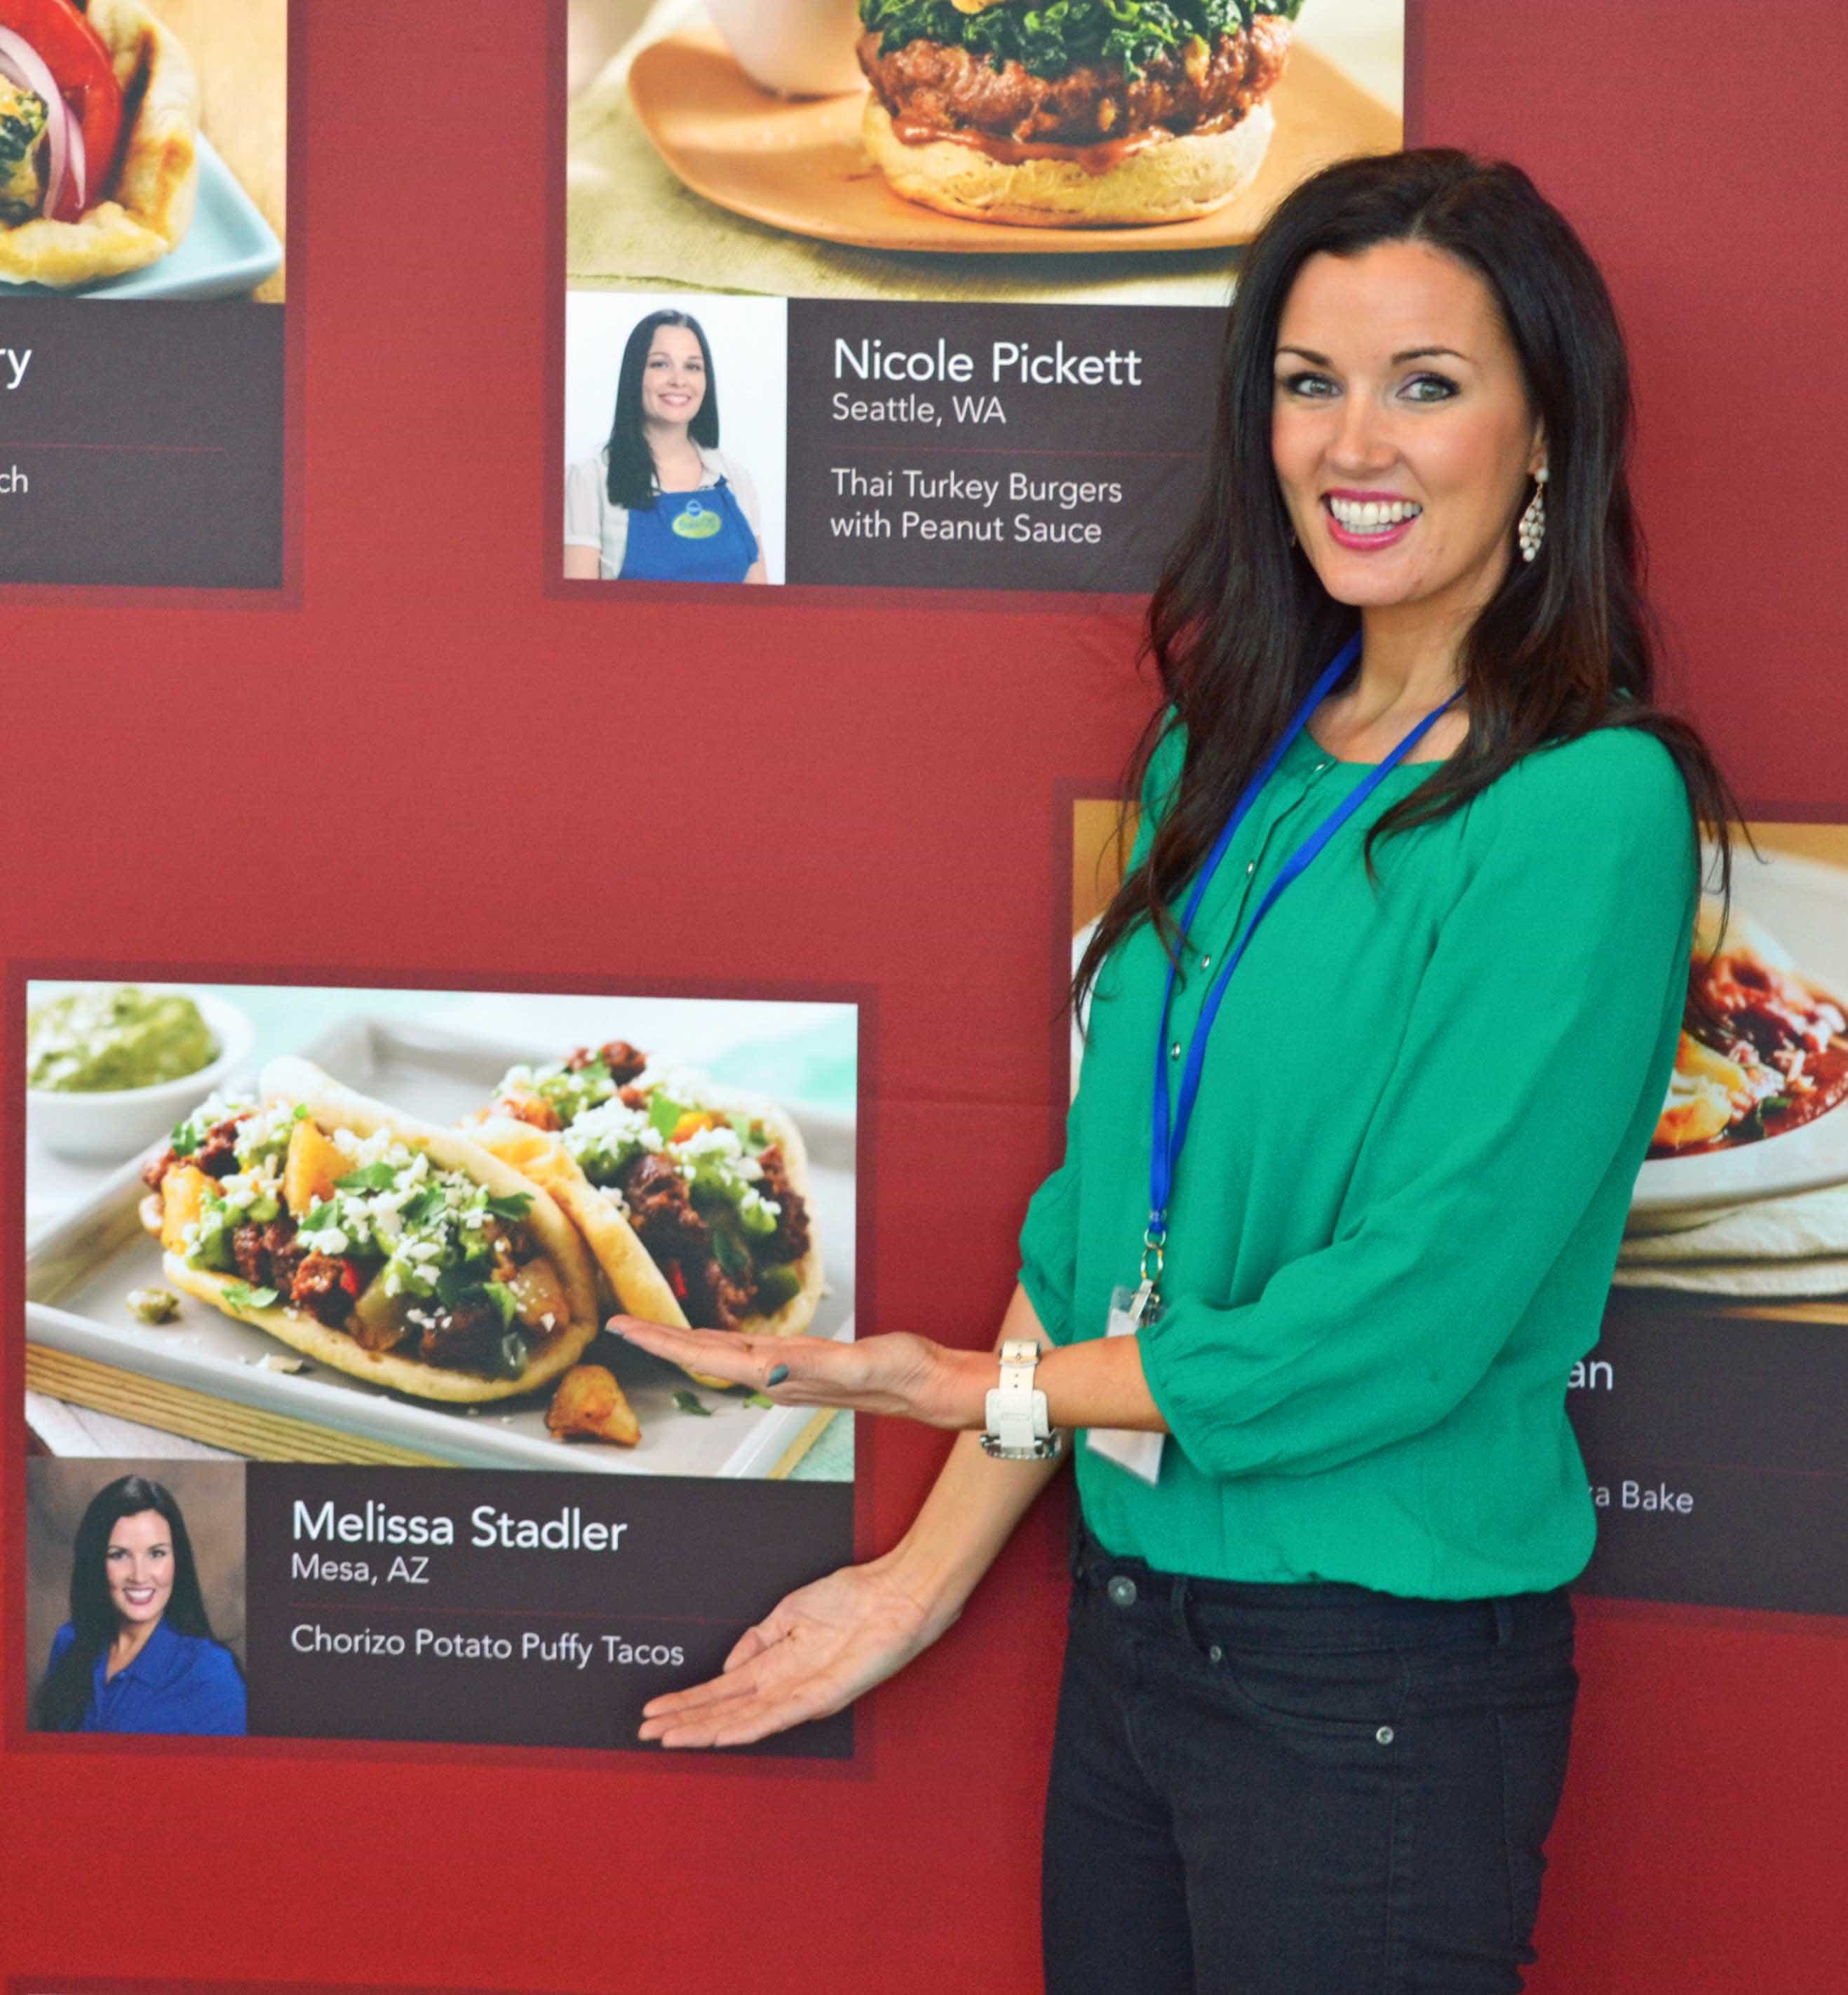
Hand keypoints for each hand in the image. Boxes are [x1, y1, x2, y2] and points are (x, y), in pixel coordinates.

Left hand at [609, 1317, 987, 1429]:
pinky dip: (716, 1343)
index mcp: (779, 1374)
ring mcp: (786, 1374)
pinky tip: (712, 1340)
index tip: (623, 1328)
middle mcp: (775, 1378)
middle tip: (618, 1324)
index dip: (662, 1341)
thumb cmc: (902, 1372)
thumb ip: (814, 1366)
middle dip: (659, 1340)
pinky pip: (744, 1353)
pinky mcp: (801, 1366)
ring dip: (682, 1344)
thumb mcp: (859, 1363)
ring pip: (720, 1356)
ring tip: (650, 1331)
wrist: (931, 1386)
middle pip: (703, 1357)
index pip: (706, 1356)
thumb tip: (767, 1368)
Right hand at [639, 1559, 942, 1747]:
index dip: (687, 1701)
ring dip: (704, 1730)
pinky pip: (778, 1716)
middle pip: (724, 1710)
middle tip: (646, 1734)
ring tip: (670, 1738)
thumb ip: (757, 1640)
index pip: (722, 1689)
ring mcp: (801, 1693)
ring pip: (743, 1720)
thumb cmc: (853, 1597)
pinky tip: (720, 1734)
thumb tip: (726, 1666)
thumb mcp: (791, 1611)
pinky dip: (747, 1727)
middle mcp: (784, 1684)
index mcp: (776, 1663)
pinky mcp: (822, 1695)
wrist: (896, 1593)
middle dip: (684, 1722)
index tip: (654, 1711)